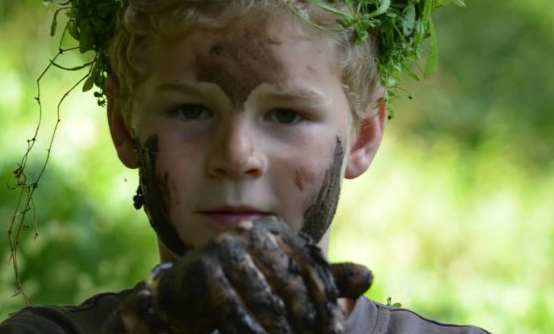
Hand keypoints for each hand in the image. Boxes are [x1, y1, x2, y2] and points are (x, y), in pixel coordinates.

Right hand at [105, 218, 372, 333]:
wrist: (185, 295)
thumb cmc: (244, 288)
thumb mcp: (286, 282)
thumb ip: (326, 281)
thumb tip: (368, 276)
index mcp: (272, 229)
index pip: (309, 265)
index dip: (324, 301)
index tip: (333, 327)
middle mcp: (247, 231)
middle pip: (289, 282)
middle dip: (304, 319)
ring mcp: (221, 248)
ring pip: (263, 299)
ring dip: (278, 329)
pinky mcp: (201, 272)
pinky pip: (233, 309)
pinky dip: (248, 330)